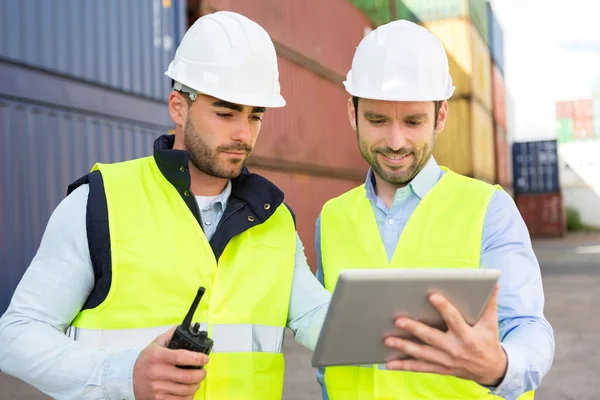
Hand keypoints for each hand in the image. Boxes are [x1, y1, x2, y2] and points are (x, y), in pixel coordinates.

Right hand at [133, 326, 208, 399]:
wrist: (128, 379)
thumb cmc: (146, 361)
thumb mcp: (156, 344)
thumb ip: (171, 335)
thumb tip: (184, 328)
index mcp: (158, 356)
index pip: (182, 357)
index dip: (197, 358)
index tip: (205, 358)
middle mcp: (158, 373)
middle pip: (188, 376)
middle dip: (201, 374)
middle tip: (203, 371)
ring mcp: (158, 388)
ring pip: (186, 390)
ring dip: (196, 385)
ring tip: (197, 380)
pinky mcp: (158, 399)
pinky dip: (189, 396)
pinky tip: (189, 390)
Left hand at [384, 285, 506, 385]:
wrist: (491, 370)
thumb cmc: (488, 342)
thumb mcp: (490, 324)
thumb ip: (489, 303)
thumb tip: (493, 283)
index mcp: (467, 336)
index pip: (453, 319)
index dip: (443, 307)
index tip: (432, 296)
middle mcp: (454, 349)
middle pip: (431, 337)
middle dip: (414, 329)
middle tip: (398, 321)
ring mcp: (445, 361)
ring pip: (421, 354)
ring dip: (404, 347)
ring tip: (388, 341)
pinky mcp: (439, 368)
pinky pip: (419, 367)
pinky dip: (404, 366)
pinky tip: (389, 363)